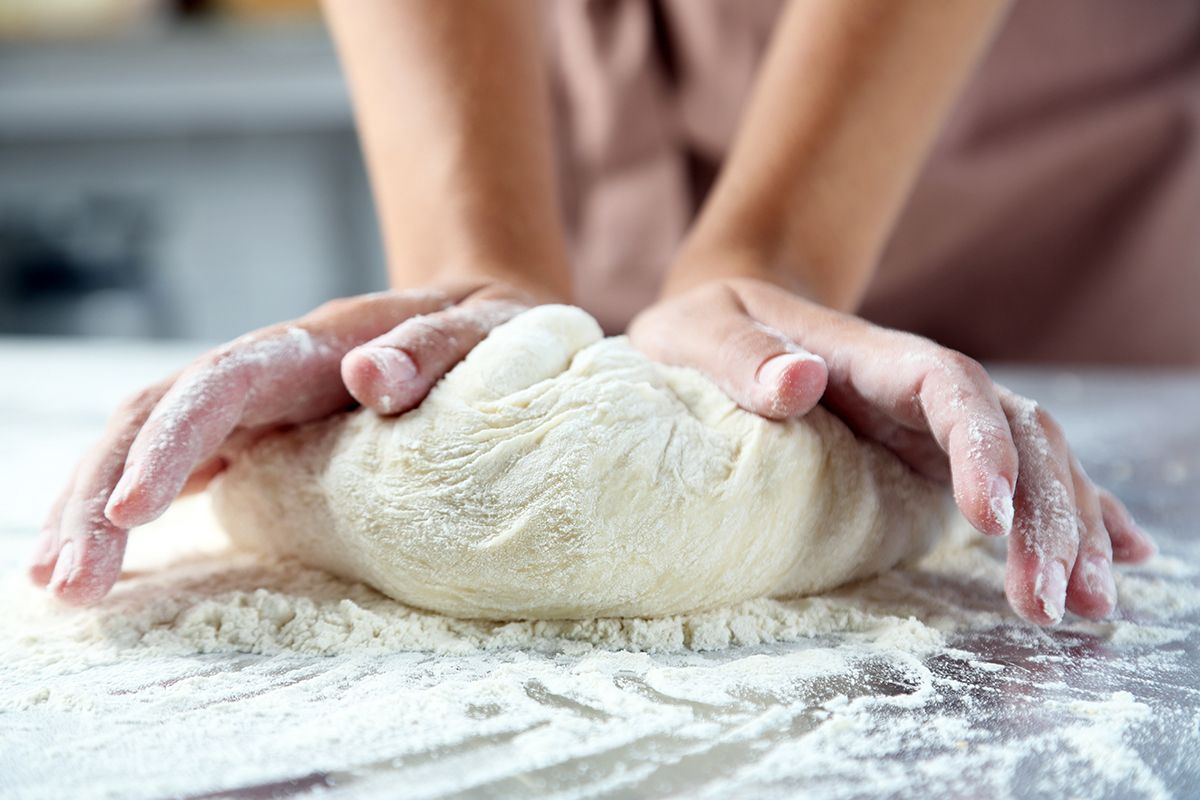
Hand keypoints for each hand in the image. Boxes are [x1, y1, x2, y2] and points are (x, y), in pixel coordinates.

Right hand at [30, 280, 537, 604]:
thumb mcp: (481, 330)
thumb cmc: (486, 330)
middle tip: (66, 581)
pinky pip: (174, 467)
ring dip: (94, 508)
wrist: (480, 321)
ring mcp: (250, 403)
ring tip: (59, 586)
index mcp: (307, 346)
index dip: (170, 442)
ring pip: (144, 444)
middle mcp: (261, 370)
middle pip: (154, 418)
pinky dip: (129, 509)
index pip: (217, 386)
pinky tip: (101, 559)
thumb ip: (432, 350)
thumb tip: (369, 380)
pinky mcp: (253, 435)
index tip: (133, 510)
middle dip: (101, 494)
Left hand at [630, 277, 1156, 624]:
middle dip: (1043, 513)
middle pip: (1011, 432)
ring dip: (1066, 528)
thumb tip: (796, 380)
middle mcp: (919, 386)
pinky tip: (1120, 555)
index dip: (979, 446)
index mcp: (868, 354)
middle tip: (1048, 601)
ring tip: (1084, 607)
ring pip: (1033, 461)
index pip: (946, 387)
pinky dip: (1074, 511)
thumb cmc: (706, 326)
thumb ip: (739, 358)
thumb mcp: (697, 333)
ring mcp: (934, 422)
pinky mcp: (934, 454)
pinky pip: (1020, 477)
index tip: (989, 517)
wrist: (725, 320)